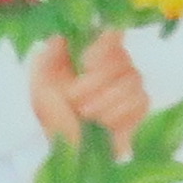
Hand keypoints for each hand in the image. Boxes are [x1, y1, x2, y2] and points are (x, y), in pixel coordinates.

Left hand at [27, 34, 149, 148]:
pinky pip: (140, 101)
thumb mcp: (41, 84)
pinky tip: (104, 124)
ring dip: (104, 103)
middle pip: (121, 60)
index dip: (104, 46)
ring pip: (132, 82)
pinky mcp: (141, 105)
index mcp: (91, 53)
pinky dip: (118, 115)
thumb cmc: (54, 113)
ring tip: (87, 115)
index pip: (111, 33)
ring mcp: (132, 84)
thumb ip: (48, 58)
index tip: (87, 62)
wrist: (67, 149)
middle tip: (75, 101)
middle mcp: (116, 64)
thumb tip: (61, 35)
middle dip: (94, 84)